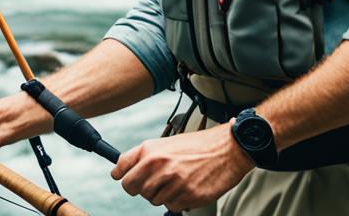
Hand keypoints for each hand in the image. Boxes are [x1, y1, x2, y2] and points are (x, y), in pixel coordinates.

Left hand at [111, 123, 254, 210]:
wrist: (227, 149)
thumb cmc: (198, 146)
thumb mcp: (166, 143)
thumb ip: (143, 156)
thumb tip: (121, 171)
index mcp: (151, 151)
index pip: (121, 169)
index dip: (122, 175)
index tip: (123, 177)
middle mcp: (159, 165)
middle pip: (133, 188)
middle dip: (141, 188)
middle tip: (155, 182)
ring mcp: (173, 182)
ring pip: (152, 199)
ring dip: (162, 194)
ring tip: (176, 181)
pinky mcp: (188, 195)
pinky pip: (171, 206)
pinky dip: (177, 200)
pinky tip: (187, 187)